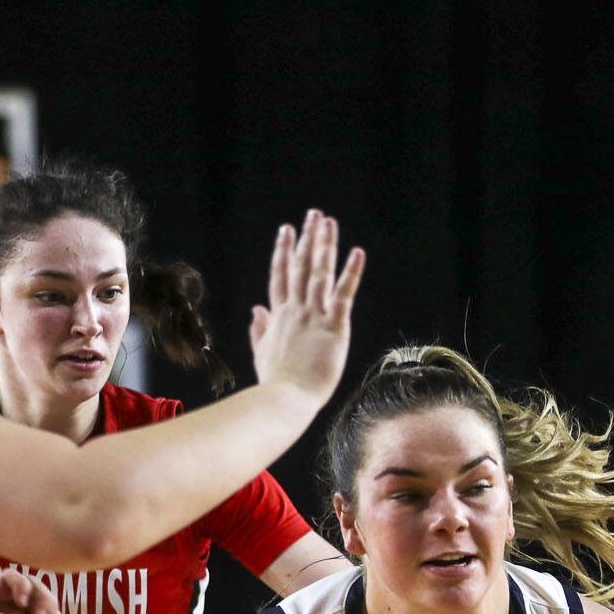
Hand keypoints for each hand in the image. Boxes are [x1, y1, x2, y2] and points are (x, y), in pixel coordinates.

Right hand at [249, 210, 365, 405]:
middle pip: (300, 266)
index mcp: (279, 317)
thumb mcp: (261, 353)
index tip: (286, 230)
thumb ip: (259, 330)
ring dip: (324, 245)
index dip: (283, 252)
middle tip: (313, 215)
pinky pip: (344, 294)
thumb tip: (256, 309)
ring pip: (319, 273)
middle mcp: (295, 310)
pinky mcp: (333, 327)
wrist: (286, 399)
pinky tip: (357, 253)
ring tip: (328, 222)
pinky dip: (351, 272)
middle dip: (307, 238)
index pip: (280, 276)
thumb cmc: (275, 383)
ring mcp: (313, 316)